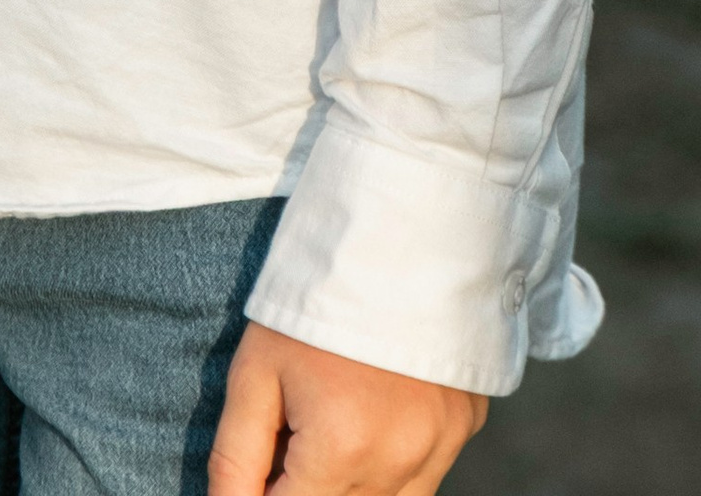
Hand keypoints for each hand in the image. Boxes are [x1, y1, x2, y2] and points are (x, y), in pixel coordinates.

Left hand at [213, 324, 482, 494]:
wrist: (394, 231)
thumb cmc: (312, 300)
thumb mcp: (254, 372)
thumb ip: (235, 459)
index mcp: (342, 449)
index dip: (264, 495)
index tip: (263, 463)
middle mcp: (401, 462)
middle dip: (308, 484)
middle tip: (295, 434)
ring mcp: (442, 449)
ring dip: (351, 484)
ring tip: (334, 423)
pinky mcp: (465, 429)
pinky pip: (423, 477)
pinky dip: (393, 466)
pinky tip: (374, 415)